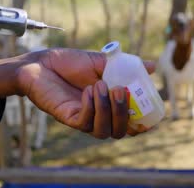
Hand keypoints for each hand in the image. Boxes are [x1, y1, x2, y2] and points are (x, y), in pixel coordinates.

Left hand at [17, 48, 155, 138]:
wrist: (40, 62)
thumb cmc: (68, 63)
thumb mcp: (100, 62)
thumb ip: (124, 66)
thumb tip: (153, 66)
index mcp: (108, 105)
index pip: (130, 124)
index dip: (143, 124)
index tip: (150, 114)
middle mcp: (97, 115)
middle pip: (119, 132)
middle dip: (124, 114)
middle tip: (121, 90)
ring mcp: (82, 118)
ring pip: (103, 131)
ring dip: (106, 108)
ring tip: (99, 84)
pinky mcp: (67, 117)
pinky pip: (84, 122)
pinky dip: (90, 107)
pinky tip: (87, 90)